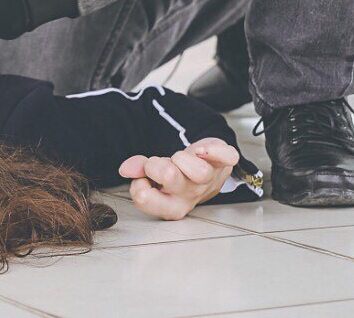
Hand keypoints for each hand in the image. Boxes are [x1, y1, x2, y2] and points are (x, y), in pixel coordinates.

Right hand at [118, 137, 238, 219]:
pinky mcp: (223, 163)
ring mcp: (208, 180)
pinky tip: (202, 150)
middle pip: (170, 177)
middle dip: (157, 163)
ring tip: (178, 157)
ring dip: (183, 157)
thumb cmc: (178, 176)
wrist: (206, 172)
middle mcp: (189, 194)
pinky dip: (215, 150)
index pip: (144, 197)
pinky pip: (227, 158)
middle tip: (158, 165)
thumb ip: (139, 171)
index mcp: (170, 204)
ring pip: (199, 171)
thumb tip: (126, 169)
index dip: (138, 182)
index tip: (145, 179)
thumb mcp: (154, 177)